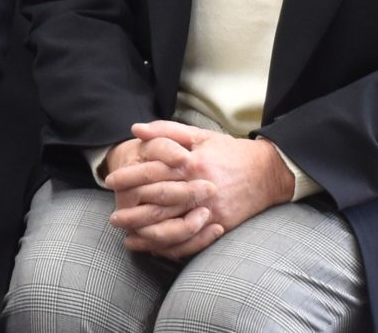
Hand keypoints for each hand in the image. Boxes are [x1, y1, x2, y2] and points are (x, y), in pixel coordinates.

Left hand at [110, 121, 292, 257]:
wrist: (267, 172)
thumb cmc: (228, 151)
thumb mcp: (199, 135)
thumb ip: (165, 131)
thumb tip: (135, 129)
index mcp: (191, 164)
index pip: (151, 172)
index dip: (128, 178)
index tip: (110, 182)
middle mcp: (199, 188)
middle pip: (158, 203)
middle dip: (132, 211)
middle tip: (113, 217)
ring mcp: (211, 210)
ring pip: (173, 227)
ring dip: (147, 234)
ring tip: (127, 236)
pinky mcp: (221, 225)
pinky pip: (193, 242)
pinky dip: (172, 248)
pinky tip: (155, 249)